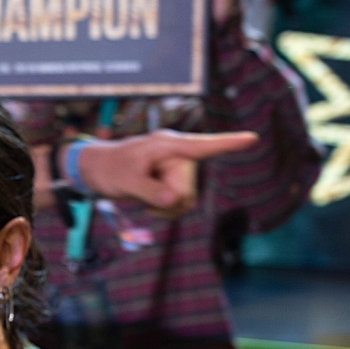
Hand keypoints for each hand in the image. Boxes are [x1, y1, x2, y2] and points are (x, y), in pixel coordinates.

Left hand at [75, 129, 257, 217]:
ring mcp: (177, 169)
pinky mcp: (175, 182)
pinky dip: (165, 209)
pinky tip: (149, 200)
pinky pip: (181, 205)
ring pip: (186, 201)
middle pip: (189, 189)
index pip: (202, 146)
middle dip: (168, 199)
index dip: (228, 144)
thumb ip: (149, 191)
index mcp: (168, 145)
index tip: (252, 138)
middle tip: (143, 190)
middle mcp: (178, 155)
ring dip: (165, 206)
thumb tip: (175, 200)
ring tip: (144, 194)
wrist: (97, 171)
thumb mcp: (125, 181)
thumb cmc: (109, 168)